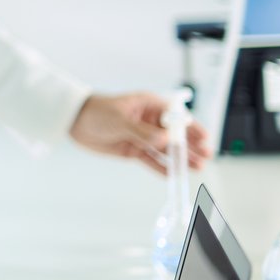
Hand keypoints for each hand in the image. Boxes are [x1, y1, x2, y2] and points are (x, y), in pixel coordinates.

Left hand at [68, 92, 212, 173]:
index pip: (176, 117)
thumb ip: (142, 131)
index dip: (191, 128)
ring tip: (196, 168)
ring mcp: (143, 136)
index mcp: (149, 105)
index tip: (203, 138)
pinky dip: (162, 167)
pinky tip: (174, 175)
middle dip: (191, 145)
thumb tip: (164, 140)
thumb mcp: (120, 119)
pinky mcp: (134, 149)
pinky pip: (152, 160)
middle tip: (205, 156)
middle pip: (175, 134)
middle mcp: (149, 121)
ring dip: (180, 158)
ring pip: (166, 149)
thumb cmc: (96, 111)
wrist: (73, 121)